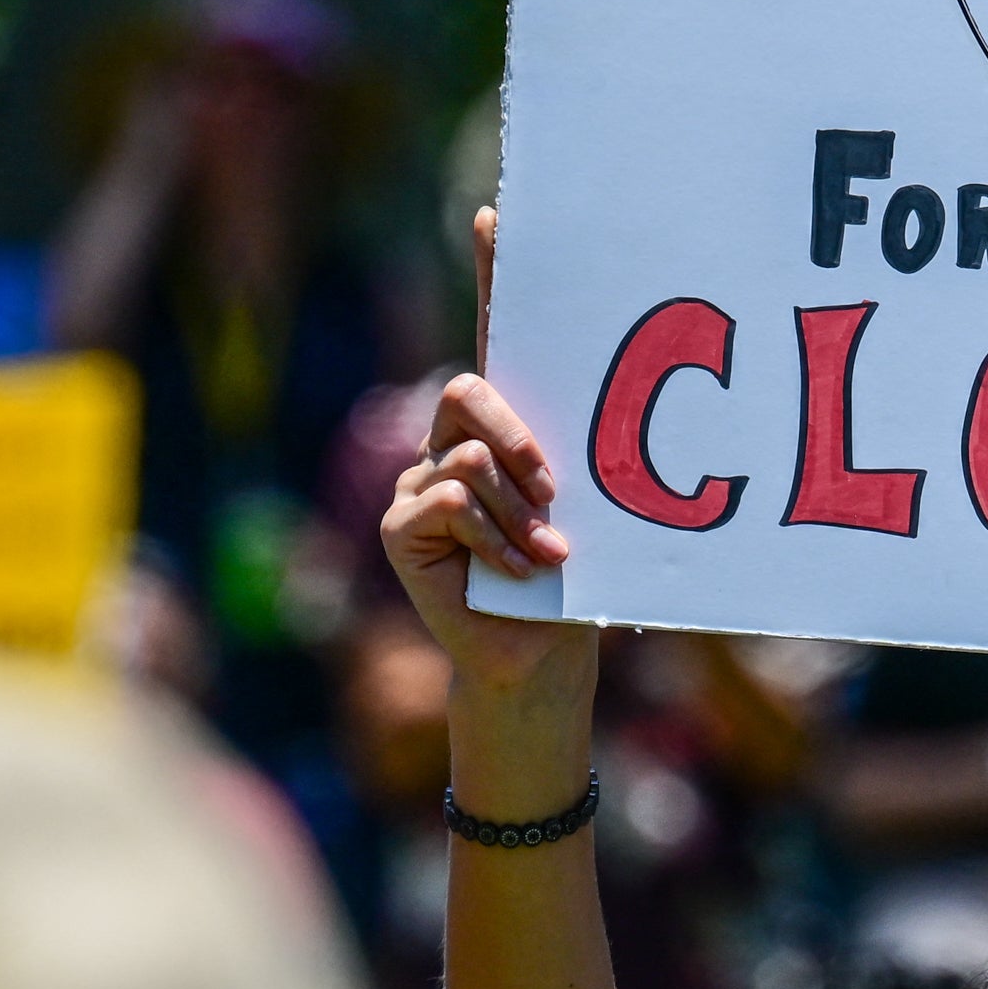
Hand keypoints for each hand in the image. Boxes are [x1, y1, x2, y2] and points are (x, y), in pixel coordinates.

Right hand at [379, 368, 592, 698]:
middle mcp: (440, 454)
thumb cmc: (561, 576)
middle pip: (465, 396)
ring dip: (518, 512)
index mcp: (480, 438)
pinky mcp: (398, 529)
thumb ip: (552, 463)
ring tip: (547, 553)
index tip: (520, 337)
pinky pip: (451, 501)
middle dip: (518, 438)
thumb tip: (589, 416)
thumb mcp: (565, 509)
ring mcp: (414, 489)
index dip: (496, 350)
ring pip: (471, 459)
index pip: (480, 382)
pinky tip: (516, 570)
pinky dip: (493, 536)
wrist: (535, 651)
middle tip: (551, 492)